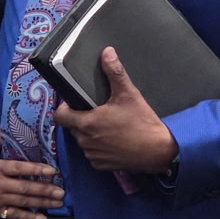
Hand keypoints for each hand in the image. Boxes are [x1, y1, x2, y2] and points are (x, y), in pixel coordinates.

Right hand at [0, 133, 63, 218]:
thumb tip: (7, 129)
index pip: (20, 169)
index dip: (37, 170)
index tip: (52, 171)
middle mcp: (0, 185)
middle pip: (26, 188)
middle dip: (46, 190)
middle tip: (62, 191)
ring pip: (24, 202)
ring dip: (42, 202)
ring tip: (58, 202)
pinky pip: (14, 215)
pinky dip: (29, 217)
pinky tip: (41, 217)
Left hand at [54, 47, 176, 174]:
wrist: (159, 151)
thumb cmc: (142, 123)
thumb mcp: (128, 94)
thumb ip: (115, 72)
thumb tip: (107, 53)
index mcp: (86, 123)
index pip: (60, 116)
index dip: (65, 108)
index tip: (76, 103)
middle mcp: (85, 141)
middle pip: (72, 127)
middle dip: (81, 119)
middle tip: (98, 111)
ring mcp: (93, 155)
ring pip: (83, 141)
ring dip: (90, 134)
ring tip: (107, 126)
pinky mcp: (102, 166)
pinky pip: (93, 154)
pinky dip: (99, 147)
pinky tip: (113, 140)